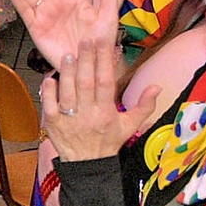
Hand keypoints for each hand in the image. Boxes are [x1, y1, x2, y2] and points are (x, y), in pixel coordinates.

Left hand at [40, 0, 157, 161]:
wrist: (87, 165)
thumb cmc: (108, 142)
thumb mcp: (130, 126)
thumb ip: (144, 105)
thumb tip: (157, 86)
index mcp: (107, 112)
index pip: (106, 82)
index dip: (104, 61)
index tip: (103, 43)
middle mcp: (88, 114)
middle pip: (87, 82)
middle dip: (86, 59)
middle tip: (84, 40)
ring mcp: (69, 118)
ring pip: (68, 91)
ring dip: (67, 72)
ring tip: (68, 55)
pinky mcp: (53, 123)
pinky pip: (49, 104)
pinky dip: (49, 90)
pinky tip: (50, 77)